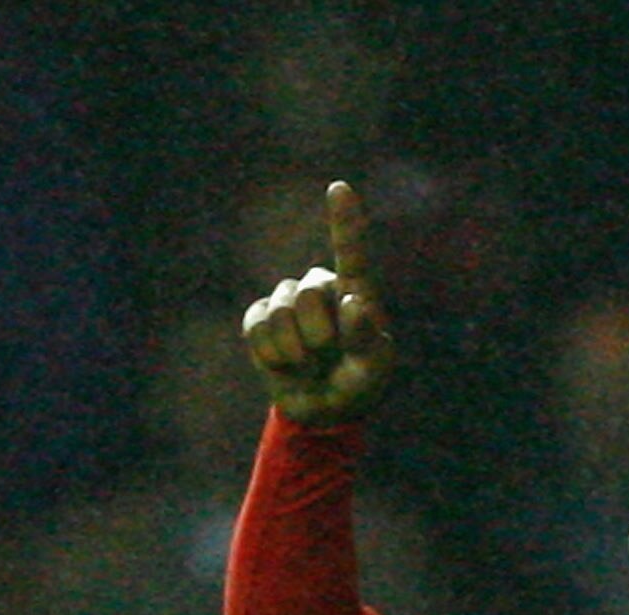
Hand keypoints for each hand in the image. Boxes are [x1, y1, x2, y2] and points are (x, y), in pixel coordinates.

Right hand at [242, 179, 395, 425]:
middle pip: (308, 294)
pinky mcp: (260, 317)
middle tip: (328, 356)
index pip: (352, 255)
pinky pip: (256, 327)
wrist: (322, 410)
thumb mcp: (371, 371)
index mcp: (354, 292)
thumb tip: (353, 304)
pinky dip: (271, 355)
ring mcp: (287, 300)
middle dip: (317, 335)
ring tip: (308, 364)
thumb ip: (368, 340)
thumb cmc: (356, 384)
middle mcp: (320, 287)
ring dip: (295, 351)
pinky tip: (284, 364)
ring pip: (280, 313)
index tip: (339, 189)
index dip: (345, 222)